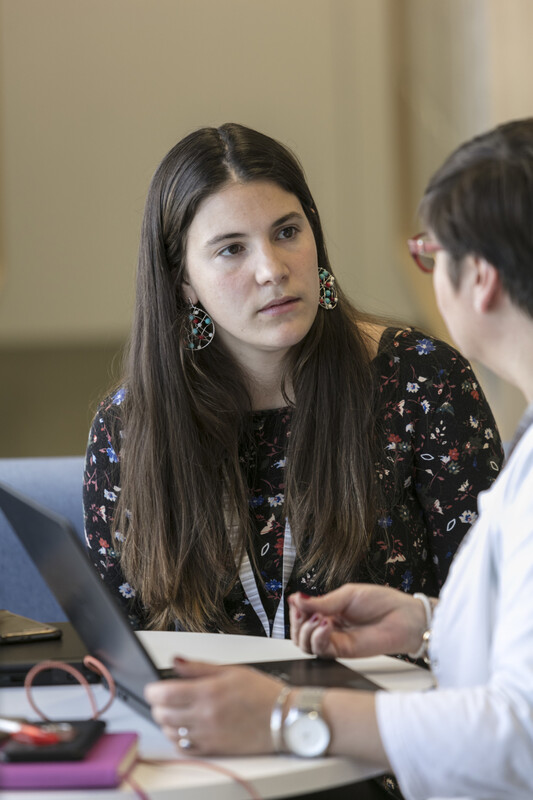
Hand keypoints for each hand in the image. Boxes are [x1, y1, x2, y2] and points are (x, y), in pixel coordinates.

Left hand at [144, 658, 283, 754]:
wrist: (283, 718)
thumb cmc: (261, 692)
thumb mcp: (230, 670)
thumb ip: (199, 667)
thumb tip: (176, 661)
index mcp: (208, 693)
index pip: (164, 694)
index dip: (152, 690)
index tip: (153, 686)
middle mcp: (205, 716)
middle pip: (163, 714)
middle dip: (158, 704)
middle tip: (164, 696)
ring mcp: (207, 735)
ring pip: (170, 732)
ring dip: (166, 721)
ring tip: (174, 710)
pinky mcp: (213, 749)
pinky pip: (183, 748)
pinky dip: (177, 738)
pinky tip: (183, 728)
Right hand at [289, 584, 428, 658]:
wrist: (404, 618)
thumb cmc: (381, 602)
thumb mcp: (347, 595)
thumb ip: (322, 602)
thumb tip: (296, 599)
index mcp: (330, 611)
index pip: (303, 616)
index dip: (296, 611)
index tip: (296, 602)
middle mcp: (330, 627)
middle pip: (300, 634)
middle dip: (297, 623)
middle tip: (303, 613)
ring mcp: (336, 640)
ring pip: (307, 645)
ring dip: (306, 632)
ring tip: (318, 619)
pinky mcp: (344, 652)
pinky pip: (322, 650)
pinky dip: (318, 638)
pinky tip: (325, 625)